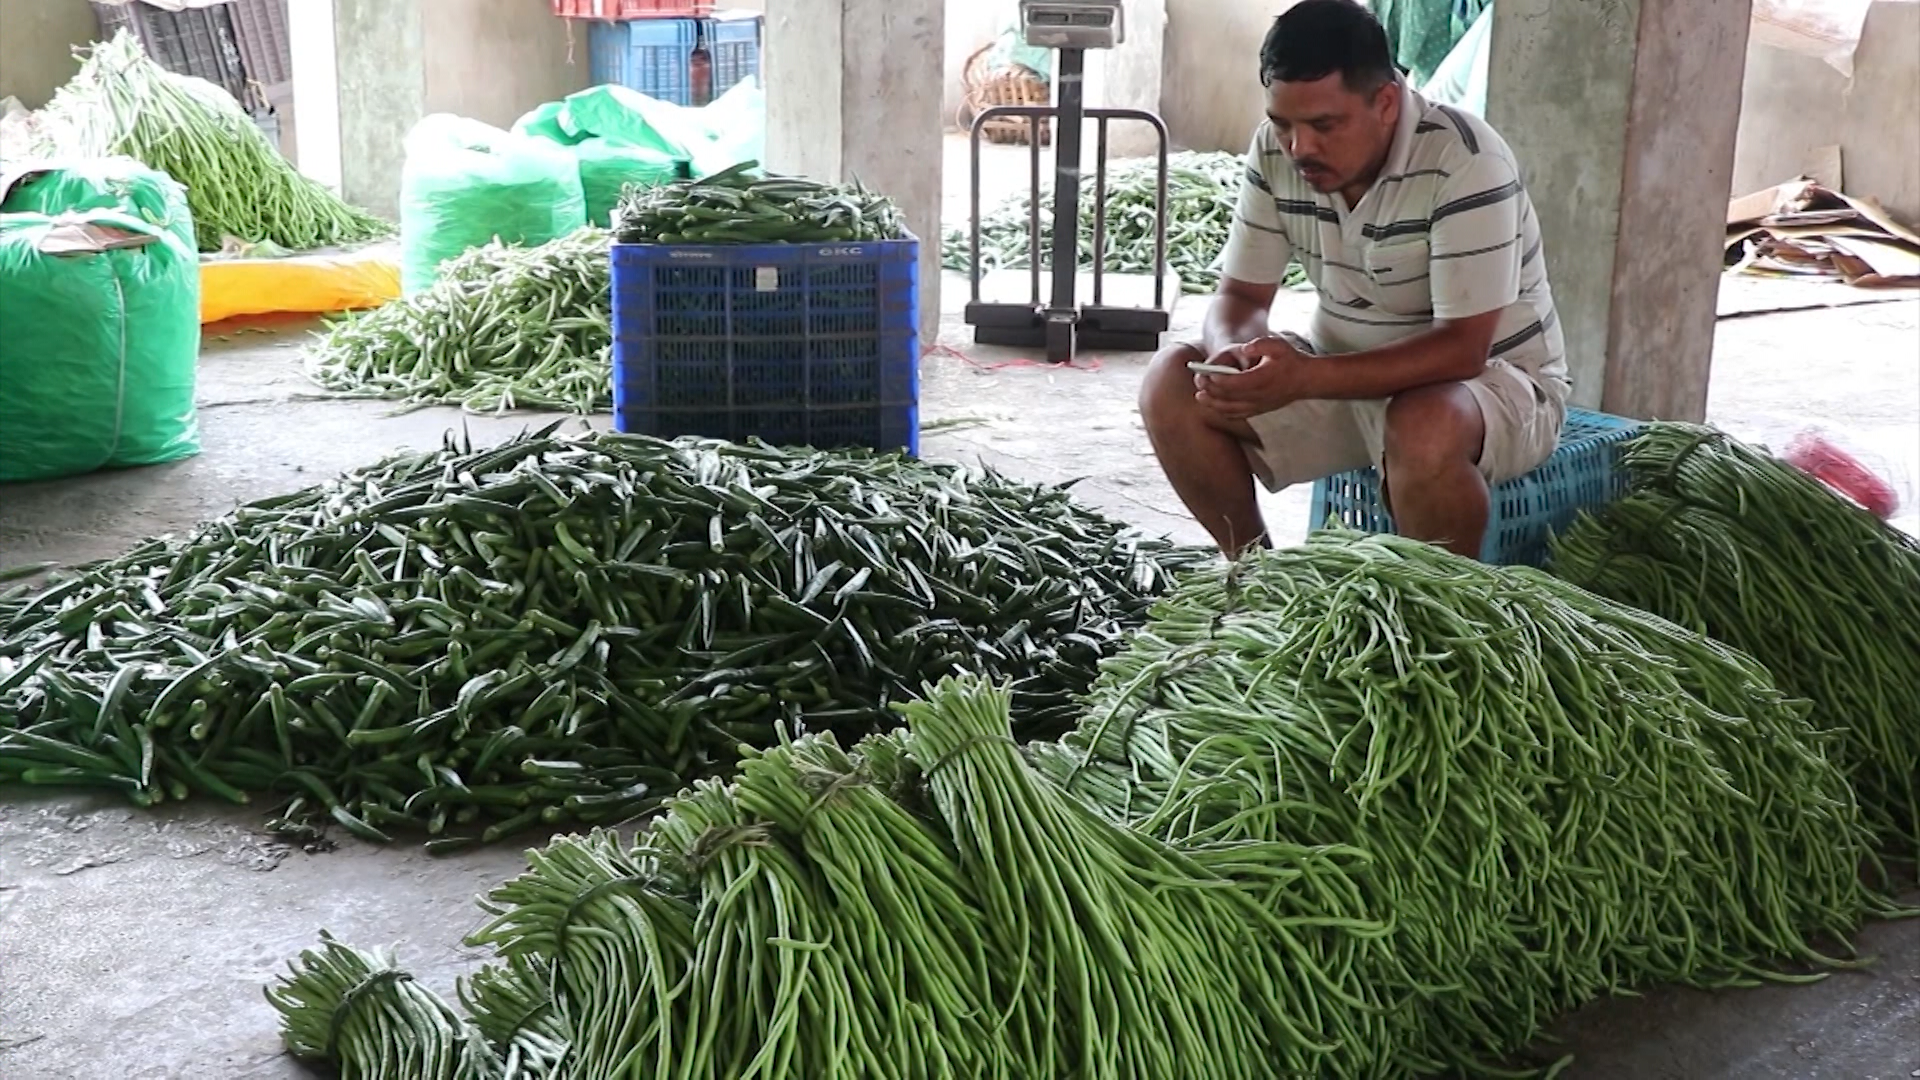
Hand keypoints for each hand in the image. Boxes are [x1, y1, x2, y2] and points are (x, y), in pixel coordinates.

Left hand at [1194, 336, 1316, 419]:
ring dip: (1213, 404)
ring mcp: (1259, 405)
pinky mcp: (1259, 410)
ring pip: (1231, 409)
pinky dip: (1224, 412)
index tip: (1206, 373)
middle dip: (1210, 390)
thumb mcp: (1278, 345)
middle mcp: (1259, 395)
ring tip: (1200, 397)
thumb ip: (1260, 345)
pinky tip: (1215, 407)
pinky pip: (1239, 414)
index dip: (1217, 379)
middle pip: (1228, 397)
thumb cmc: (1291, 360)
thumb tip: (1244, 348)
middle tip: (1198, 383)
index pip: (1234, 383)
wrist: (1306, 380)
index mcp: (1261, 379)